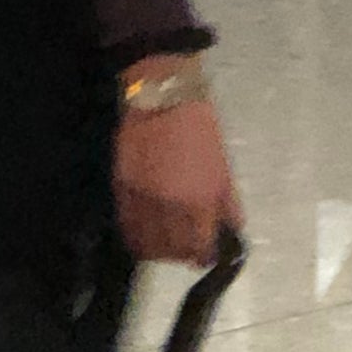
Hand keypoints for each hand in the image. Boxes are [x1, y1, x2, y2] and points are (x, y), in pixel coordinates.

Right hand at [115, 61, 242, 265]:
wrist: (161, 95)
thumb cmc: (199, 127)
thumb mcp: (222, 166)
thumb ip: (227, 203)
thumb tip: (232, 231)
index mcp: (200, 200)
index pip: (200, 248)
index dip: (205, 256)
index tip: (206, 255)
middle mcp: (169, 206)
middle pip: (172, 251)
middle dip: (181, 255)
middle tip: (186, 249)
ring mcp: (141, 198)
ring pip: (146, 244)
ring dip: (157, 250)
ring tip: (164, 243)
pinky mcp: (120, 188)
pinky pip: (127, 226)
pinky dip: (136, 235)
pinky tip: (144, 231)